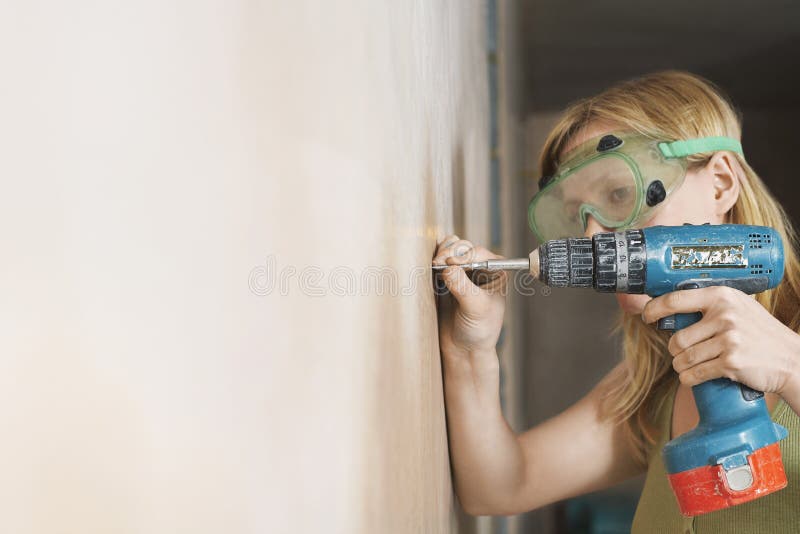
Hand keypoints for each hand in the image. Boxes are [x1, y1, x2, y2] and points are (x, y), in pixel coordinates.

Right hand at [433, 235, 506, 356]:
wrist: (464, 348)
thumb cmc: (479, 330)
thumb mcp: (476, 308)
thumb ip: (463, 287)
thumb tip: (448, 268)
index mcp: (495, 271)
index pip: (479, 253)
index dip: (463, 256)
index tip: (450, 264)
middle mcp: (480, 267)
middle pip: (463, 247)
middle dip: (449, 253)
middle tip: (437, 265)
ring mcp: (462, 271)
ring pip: (450, 249)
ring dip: (440, 253)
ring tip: (434, 267)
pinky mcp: (446, 277)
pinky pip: (439, 260)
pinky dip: (433, 260)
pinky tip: (430, 269)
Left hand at [642, 286, 799, 394]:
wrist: (790, 358)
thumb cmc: (759, 333)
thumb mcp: (738, 307)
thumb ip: (709, 305)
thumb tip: (669, 306)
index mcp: (721, 296)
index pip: (675, 300)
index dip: (654, 309)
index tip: (647, 317)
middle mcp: (724, 315)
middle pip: (677, 338)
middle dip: (675, 351)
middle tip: (684, 354)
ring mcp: (729, 339)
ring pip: (683, 358)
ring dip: (681, 367)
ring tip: (692, 366)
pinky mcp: (731, 362)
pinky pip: (694, 374)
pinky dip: (689, 380)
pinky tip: (693, 377)